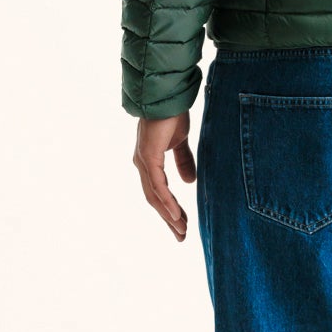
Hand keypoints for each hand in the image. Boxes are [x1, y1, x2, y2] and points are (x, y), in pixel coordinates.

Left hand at [133, 110, 195, 240]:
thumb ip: (184, 161)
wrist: (168, 95)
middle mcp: (143, 164)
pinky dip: (166, 202)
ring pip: (155, 196)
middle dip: (169, 219)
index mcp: (149, 162)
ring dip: (168, 215)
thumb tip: (188, 182)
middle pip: (154, 199)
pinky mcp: (149, 157)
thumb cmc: (172, 115)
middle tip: (181, 236)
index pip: (159, 192)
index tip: (182, 224)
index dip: (170, 209)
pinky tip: (175, 215)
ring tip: (181, 230)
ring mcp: (144, 161)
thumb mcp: (181, 142)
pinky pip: (158, 186)